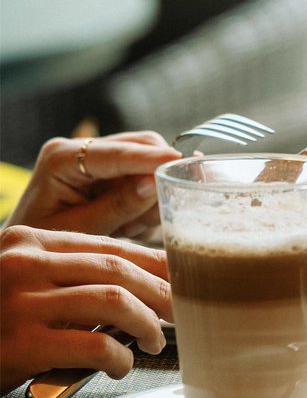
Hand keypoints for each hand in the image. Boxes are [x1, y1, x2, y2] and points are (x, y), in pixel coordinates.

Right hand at [0, 226, 171, 392]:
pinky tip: (120, 366)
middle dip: (163, 294)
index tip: (185, 278)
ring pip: (115, 302)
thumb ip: (69, 276)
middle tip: (182, 314)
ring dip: (148, 326)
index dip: (156, 263)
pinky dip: (120, 358)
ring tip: (155, 343)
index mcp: (27, 242)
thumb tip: (146, 284)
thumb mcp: (23, 284)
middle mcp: (23, 264)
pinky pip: (95, 345)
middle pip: (119, 270)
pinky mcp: (21, 342)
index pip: (109, 245)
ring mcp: (20, 301)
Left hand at [5, 132, 178, 237]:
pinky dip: (148, 202)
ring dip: (152, 195)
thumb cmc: (47, 242)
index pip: (116, 153)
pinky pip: (148, 177)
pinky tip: (128, 223)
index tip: (180, 162)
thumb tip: (154, 183)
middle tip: (145, 220)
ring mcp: (97, 157)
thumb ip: (118, 206)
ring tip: (129, 228)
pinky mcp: (111, 170)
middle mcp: (81, 149)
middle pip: (142, 145)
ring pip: (151, 161)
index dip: (150, 158)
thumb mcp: (81, 230)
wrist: (35, 251)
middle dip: (156, 179)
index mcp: (62, 158)